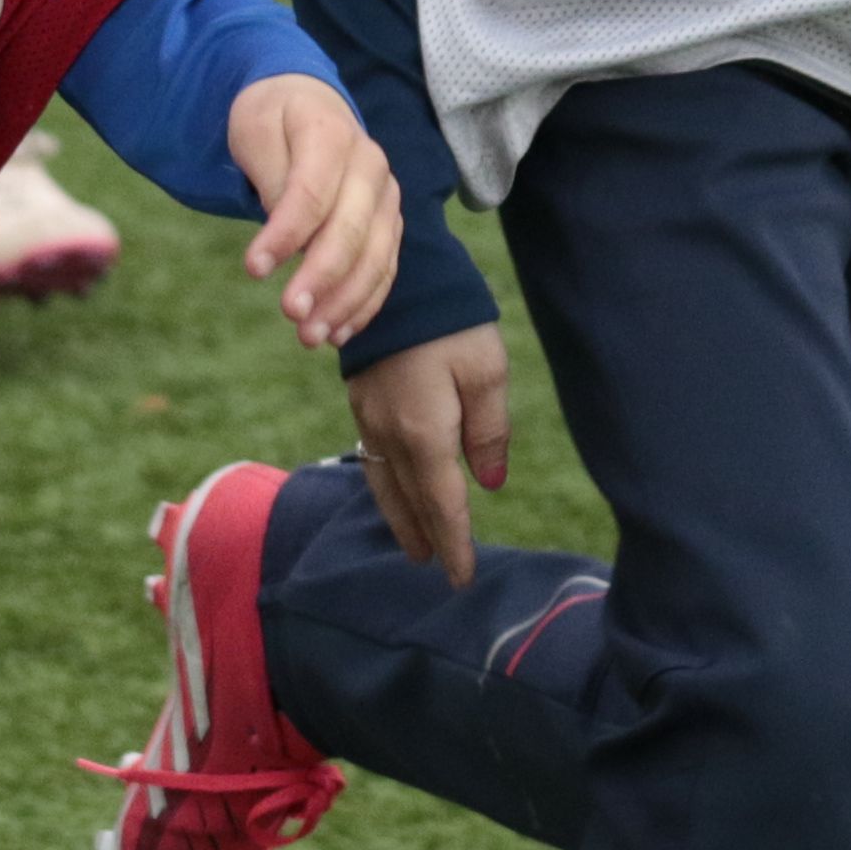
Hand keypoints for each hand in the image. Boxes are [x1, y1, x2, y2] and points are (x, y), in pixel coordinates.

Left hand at [222, 72, 402, 349]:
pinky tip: (338, 332)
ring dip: (345, 301)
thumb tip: (285, 230)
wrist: (309, 104)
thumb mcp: (256, 131)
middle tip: (291, 315)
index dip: (285, 235)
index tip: (253, 269)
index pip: (311, 192)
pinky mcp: (389, 224)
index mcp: (332, 134)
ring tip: (310, 336)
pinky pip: (385, 269)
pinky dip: (364, 304)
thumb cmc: (274, 121)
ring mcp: (385, 197)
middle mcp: (370, 166)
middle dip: (321, 277)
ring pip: (375, 256)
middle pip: (350, 229)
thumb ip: (271, 176)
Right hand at [345, 325, 509, 579]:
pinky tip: (392, 489)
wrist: (392, 272)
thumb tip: (489, 483)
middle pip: (410, 501)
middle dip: (426, 537)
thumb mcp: (486, 370)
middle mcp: (390, 434)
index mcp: (424, 433)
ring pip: (385, 484)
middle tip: (436, 568)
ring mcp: (369, 417)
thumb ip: (490, 430)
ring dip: (400, 518)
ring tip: (413, 544)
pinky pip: (372, 459)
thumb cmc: (450, 319)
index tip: (462, 577)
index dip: (455, 544)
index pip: (443, 504)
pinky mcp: (360, 399)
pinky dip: (384, 487)